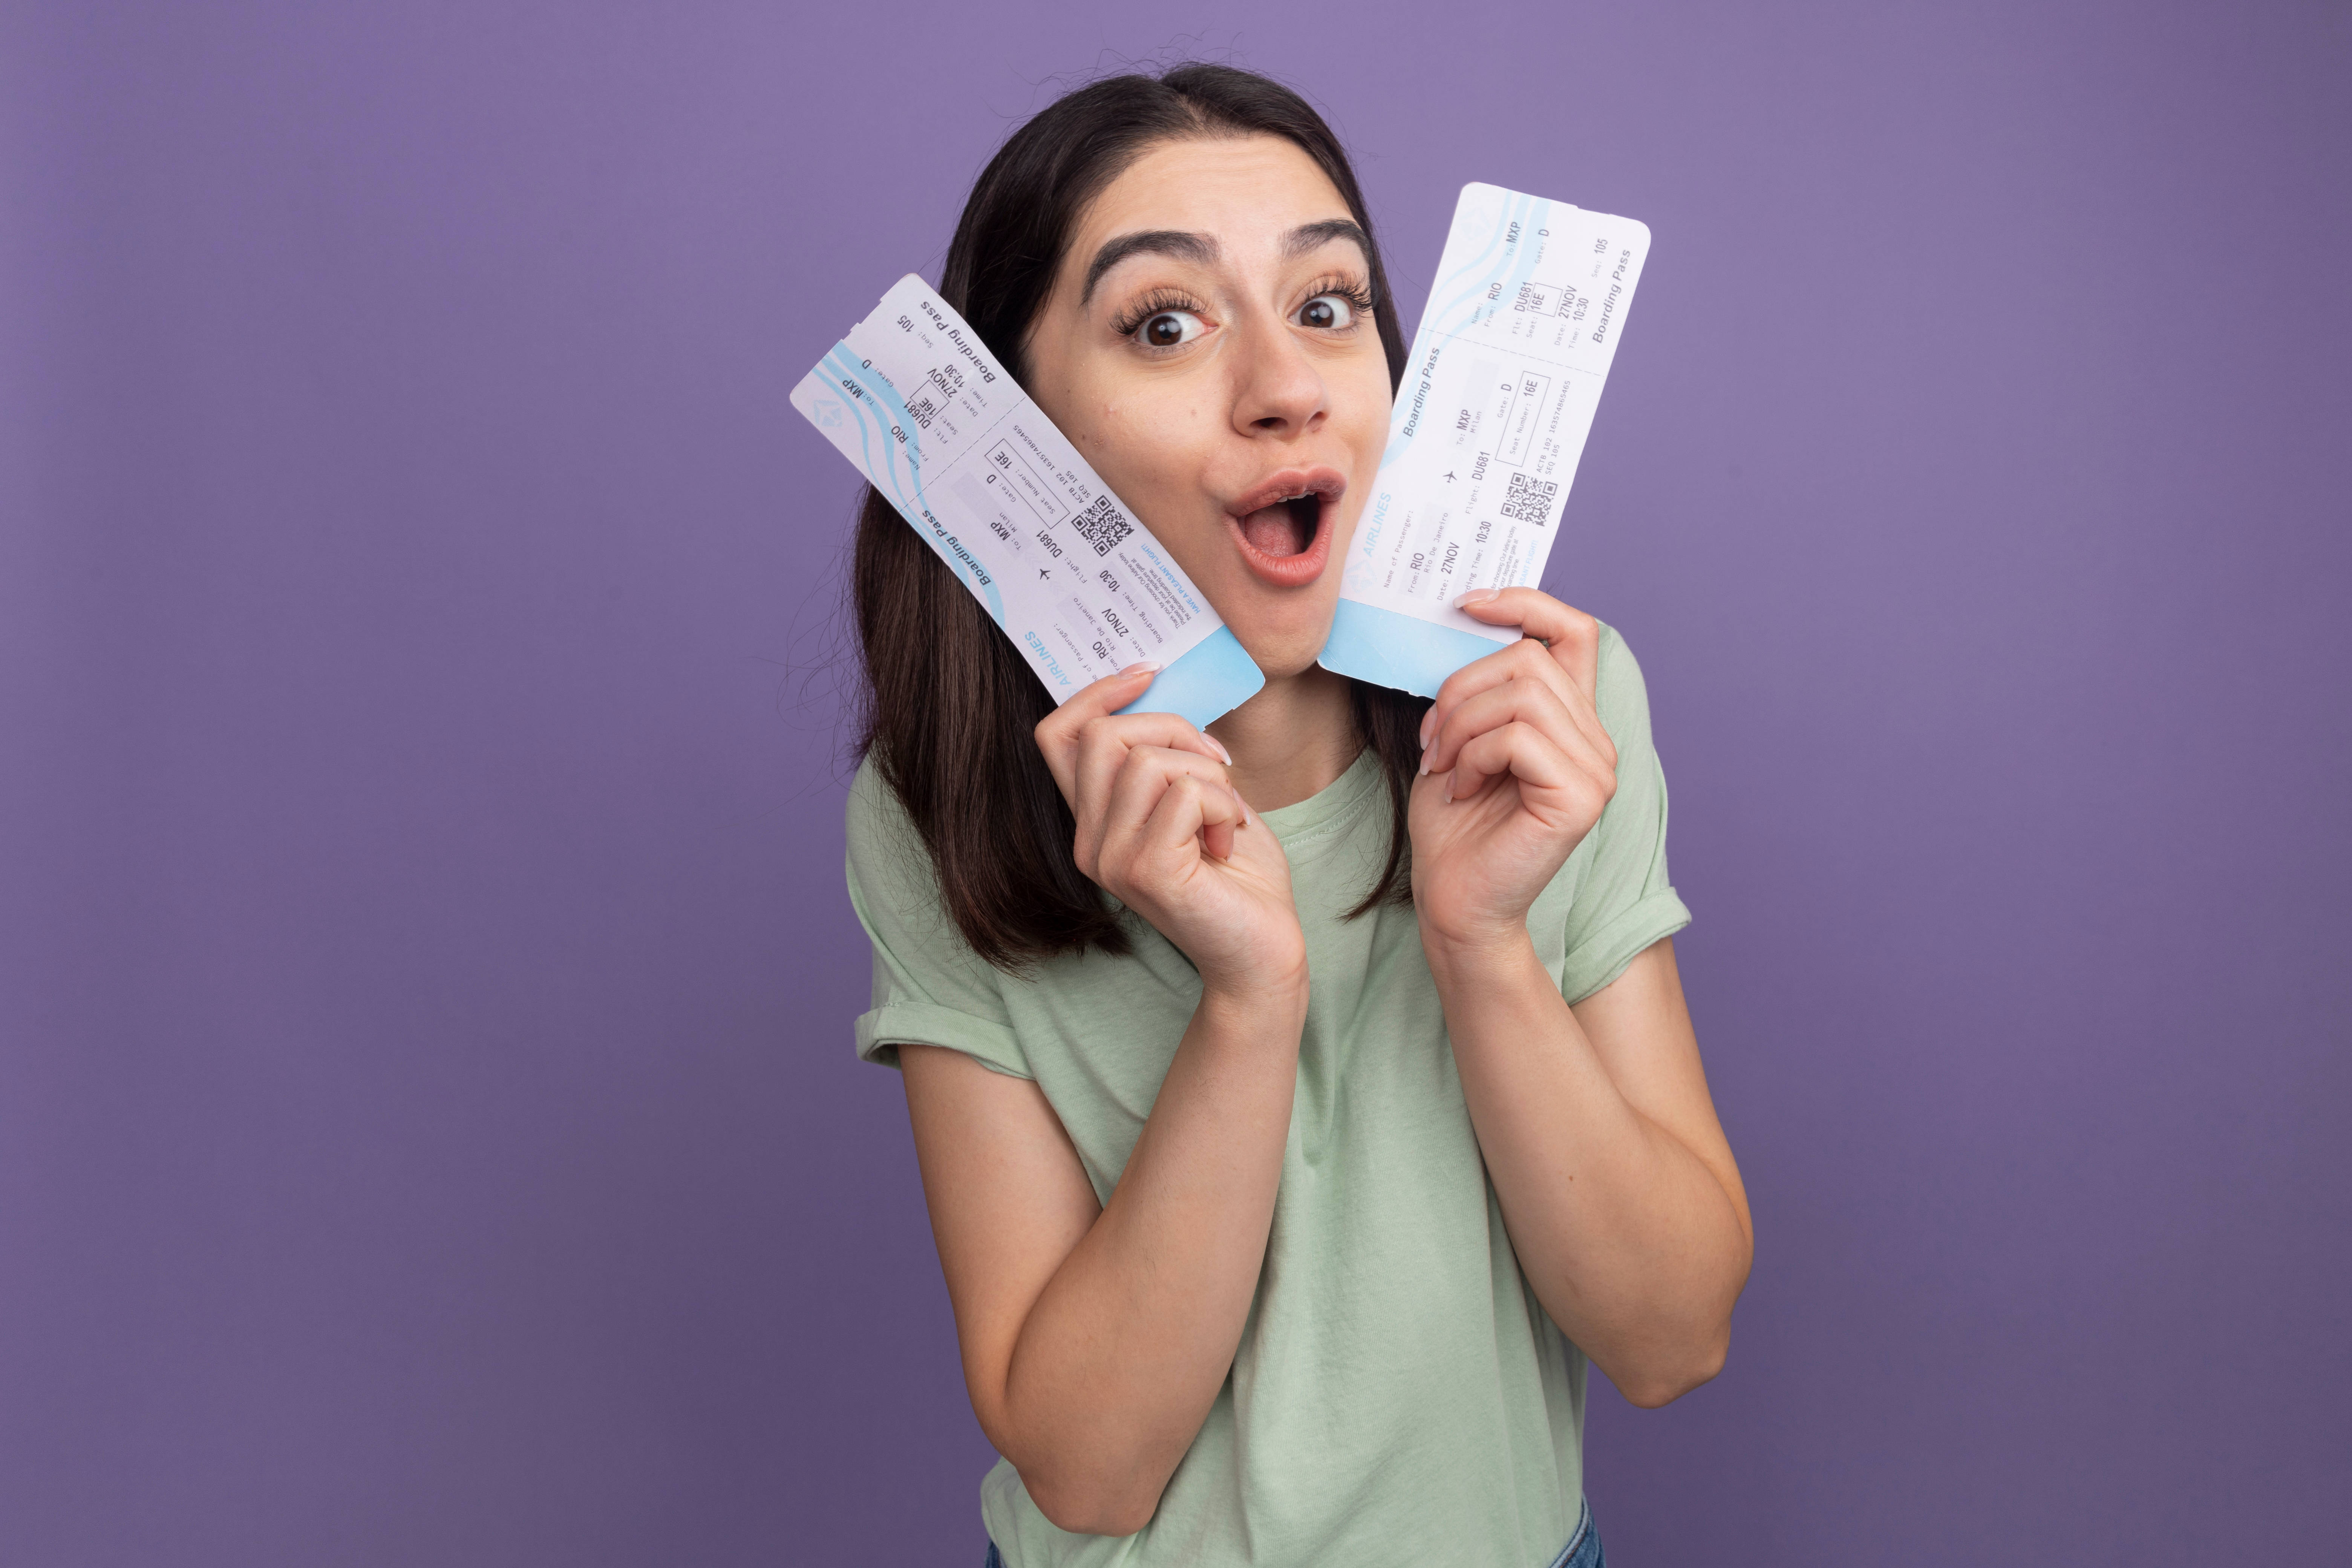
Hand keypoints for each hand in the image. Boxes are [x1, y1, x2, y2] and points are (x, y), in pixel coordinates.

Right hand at [1034, 665, 1305, 995]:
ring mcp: (1113, 860)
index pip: (1058, 736)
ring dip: (1208, 776)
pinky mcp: (1148, 872)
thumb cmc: (1240, 876)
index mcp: (1095, 821)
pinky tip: (1228, 841)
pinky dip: (1224, 805)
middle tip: (1217, 765)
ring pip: (1147, 760)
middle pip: (1103, 735)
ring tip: (1225, 818)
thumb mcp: (1201, 798)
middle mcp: (1091, 842)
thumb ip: (1170, 758)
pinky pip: (1185, 794)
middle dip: (1173, 729)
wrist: (1264, 952)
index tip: (1147, 675)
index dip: (1096, 694)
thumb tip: (1161, 693)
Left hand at [1409, 590, 1618, 952]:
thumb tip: (1468, 622)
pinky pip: (1518, 737)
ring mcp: (1596, 770)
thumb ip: (1481, 689)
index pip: (1574, 631)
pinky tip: (1462, 790)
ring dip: (1462, 724)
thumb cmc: (1452, 824)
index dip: (1526, 602)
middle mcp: (1595, 741)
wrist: (1452, 901)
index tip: (1468, 605)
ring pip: (1521, 693)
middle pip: (1530, 658)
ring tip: (1445, 766)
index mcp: (1570, 720)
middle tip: (1434, 739)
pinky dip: (1474, 757)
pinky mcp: (1581, 797)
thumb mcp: (1459, 737)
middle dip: (1462, 688)